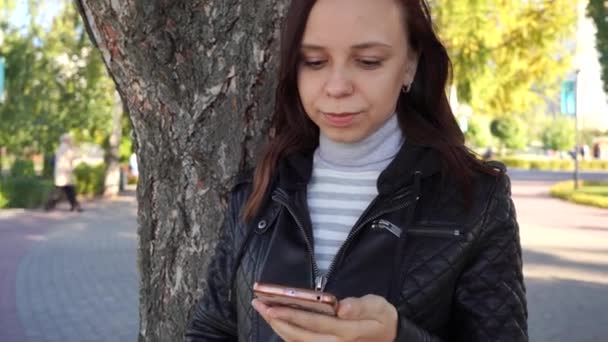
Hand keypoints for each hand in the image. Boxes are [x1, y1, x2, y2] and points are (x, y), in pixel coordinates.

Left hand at [252, 294, 397, 341]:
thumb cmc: (382, 320)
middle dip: (277, 320)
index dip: (291, 315)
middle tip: (258, 304)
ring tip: (262, 309)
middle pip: (298, 336)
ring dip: (277, 328)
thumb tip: (342, 307)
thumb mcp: (379, 308)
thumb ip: (361, 307)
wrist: (390, 339)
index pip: (314, 323)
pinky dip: (286, 334)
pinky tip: (276, 321)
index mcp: (347, 333)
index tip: (272, 306)